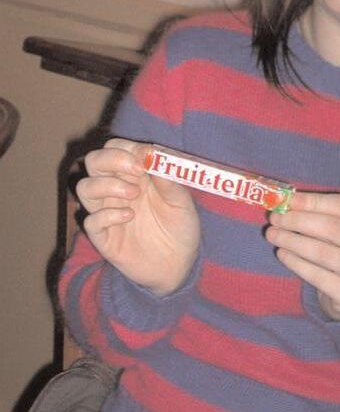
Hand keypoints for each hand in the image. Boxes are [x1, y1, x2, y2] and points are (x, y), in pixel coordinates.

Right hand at [76, 138, 199, 295]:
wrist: (181, 263)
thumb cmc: (181, 226)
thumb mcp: (182, 200)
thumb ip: (168, 177)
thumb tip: (153, 154)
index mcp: (136, 175)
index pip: (115, 148)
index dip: (126, 148)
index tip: (145, 158)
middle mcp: (117, 190)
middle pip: (94, 161)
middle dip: (111, 160)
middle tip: (137, 171)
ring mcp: (108, 212)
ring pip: (84, 187)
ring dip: (107, 186)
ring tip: (134, 196)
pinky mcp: (104, 237)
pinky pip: (90, 221)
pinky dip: (107, 215)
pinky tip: (129, 217)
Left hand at [266, 192, 339, 319]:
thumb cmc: (335, 251)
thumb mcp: (332, 230)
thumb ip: (315, 214)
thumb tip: (284, 201)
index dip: (315, 202)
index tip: (288, 200)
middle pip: (334, 228)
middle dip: (300, 221)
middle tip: (275, 218)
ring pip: (324, 253)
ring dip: (293, 241)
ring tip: (272, 235)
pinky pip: (318, 276)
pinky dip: (295, 263)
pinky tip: (281, 254)